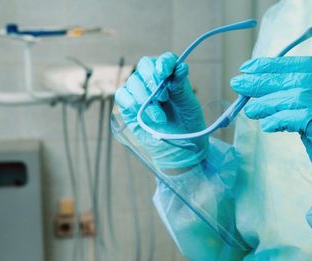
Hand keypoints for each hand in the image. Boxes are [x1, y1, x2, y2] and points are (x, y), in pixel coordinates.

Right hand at [115, 52, 207, 168]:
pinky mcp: (128, 106)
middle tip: (163, 98)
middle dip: (153, 80)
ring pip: (133, 81)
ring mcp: (139, 92)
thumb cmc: (187, 125)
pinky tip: (140, 113)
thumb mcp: (188, 106)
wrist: (180, 149)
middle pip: (145, 65)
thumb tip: (180, 67)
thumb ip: (182, 87)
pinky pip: (122, 95)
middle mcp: (153, 80)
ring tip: (159, 117)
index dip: (164, 62)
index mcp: (171, 76)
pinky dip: (130, 102)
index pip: (165, 60)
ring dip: (145, 97)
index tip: (166, 72)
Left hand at [231, 56, 311, 213]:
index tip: (249, 66)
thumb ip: (296, 101)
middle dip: (264, 80)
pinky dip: (278, 120)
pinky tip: (267, 126)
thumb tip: (258, 90)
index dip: (275, 65)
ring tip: (249, 110)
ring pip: (296, 97)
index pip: (305, 65)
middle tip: (237, 84)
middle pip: (298, 79)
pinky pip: (298, 118)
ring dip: (267, 103)